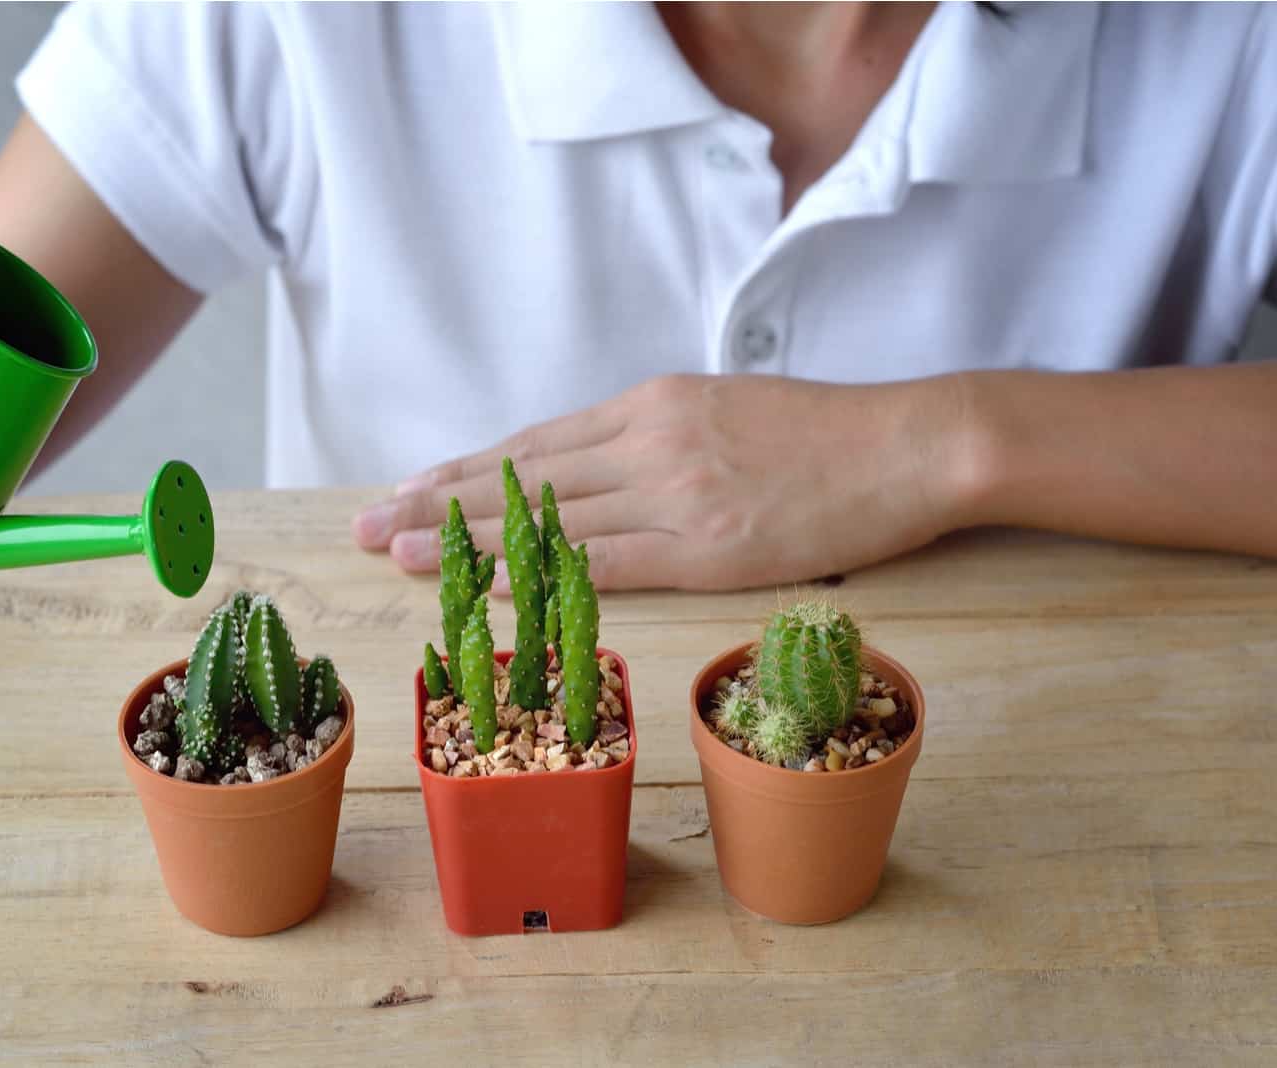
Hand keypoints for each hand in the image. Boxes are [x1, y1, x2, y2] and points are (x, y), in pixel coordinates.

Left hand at [353, 373, 980, 589]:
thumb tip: (607, 464)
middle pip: (521, 478)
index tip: (410, 487)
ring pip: (546, 519)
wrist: (910, 445)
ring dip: (464, 540)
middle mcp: (648, 442)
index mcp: (653, 405)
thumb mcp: (729, 407)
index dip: (466, 470)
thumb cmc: (828, 430)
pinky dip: (535, 575)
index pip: (536, 443)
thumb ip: (661, 432)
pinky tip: (486, 587)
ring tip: (397, 553)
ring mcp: (675, 493)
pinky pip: (601, 563)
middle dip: (437, 502)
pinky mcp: (707, 546)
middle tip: (366, 523)